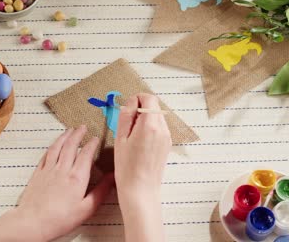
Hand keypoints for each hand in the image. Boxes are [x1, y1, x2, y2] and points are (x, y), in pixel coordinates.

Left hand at [0, 126, 113, 241]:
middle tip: (82, 127)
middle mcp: (62, 169)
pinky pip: (46, 155)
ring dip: (64, 136)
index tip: (96, 138)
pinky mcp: (38, 174)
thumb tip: (113, 178)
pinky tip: (53, 145)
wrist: (33, 223)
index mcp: (77, 177)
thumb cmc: (59, 219)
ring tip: (69, 130)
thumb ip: (101, 191)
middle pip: (71, 145)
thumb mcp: (87, 208)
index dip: (92, 144)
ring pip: (57, 147)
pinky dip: (51, 147)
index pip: (86, 154)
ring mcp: (49, 170)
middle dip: (78, 134)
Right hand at [114, 93, 171, 241]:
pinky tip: (140, 143)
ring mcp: (167, 137)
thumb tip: (131, 102)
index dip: (137, 99)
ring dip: (145, 119)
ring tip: (132, 135)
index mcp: (150, 125)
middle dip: (141, 109)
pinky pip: (159, 128)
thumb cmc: (127, 167)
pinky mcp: (167, 145)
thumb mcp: (120, 138)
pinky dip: (150, 128)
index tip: (128, 108)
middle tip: (127, 124)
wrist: (140, 190)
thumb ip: (126, 115)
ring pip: (157, 117)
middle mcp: (162, 129)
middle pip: (154, 107)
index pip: (149, 98)